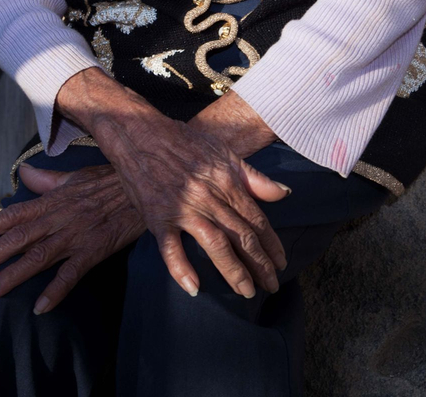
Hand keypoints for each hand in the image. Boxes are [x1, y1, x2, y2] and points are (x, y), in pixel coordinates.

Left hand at [0, 163, 144, 313]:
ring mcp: (76, 234)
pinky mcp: (95, 249)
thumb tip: (25, 173)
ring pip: (38, 257)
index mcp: (54, 200)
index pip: (16, 214)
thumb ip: (49, 180)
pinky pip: (73, 272)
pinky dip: (57, 289)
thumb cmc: (112, 181)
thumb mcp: (78, 176)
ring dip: (12, 275)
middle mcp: (60, 218)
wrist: (146, 188)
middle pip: (19, 238)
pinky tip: (41, 306)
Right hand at [96, 111, 290, 299]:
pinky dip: (181, 268)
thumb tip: (284, 193)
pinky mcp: (158, 216)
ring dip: (233, 271)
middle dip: (260, 264)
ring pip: (215, 244)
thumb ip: (253, 177)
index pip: (256, 219)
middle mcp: (209, 197)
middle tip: (271, 287)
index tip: (281, 263)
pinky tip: (194, 288)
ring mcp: (183, 208)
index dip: (271, 244)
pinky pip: (170, 247)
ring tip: (245, 292)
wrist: (141, 134)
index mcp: (227, 182)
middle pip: (241, 235)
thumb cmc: (183, 141)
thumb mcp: (224, 152)